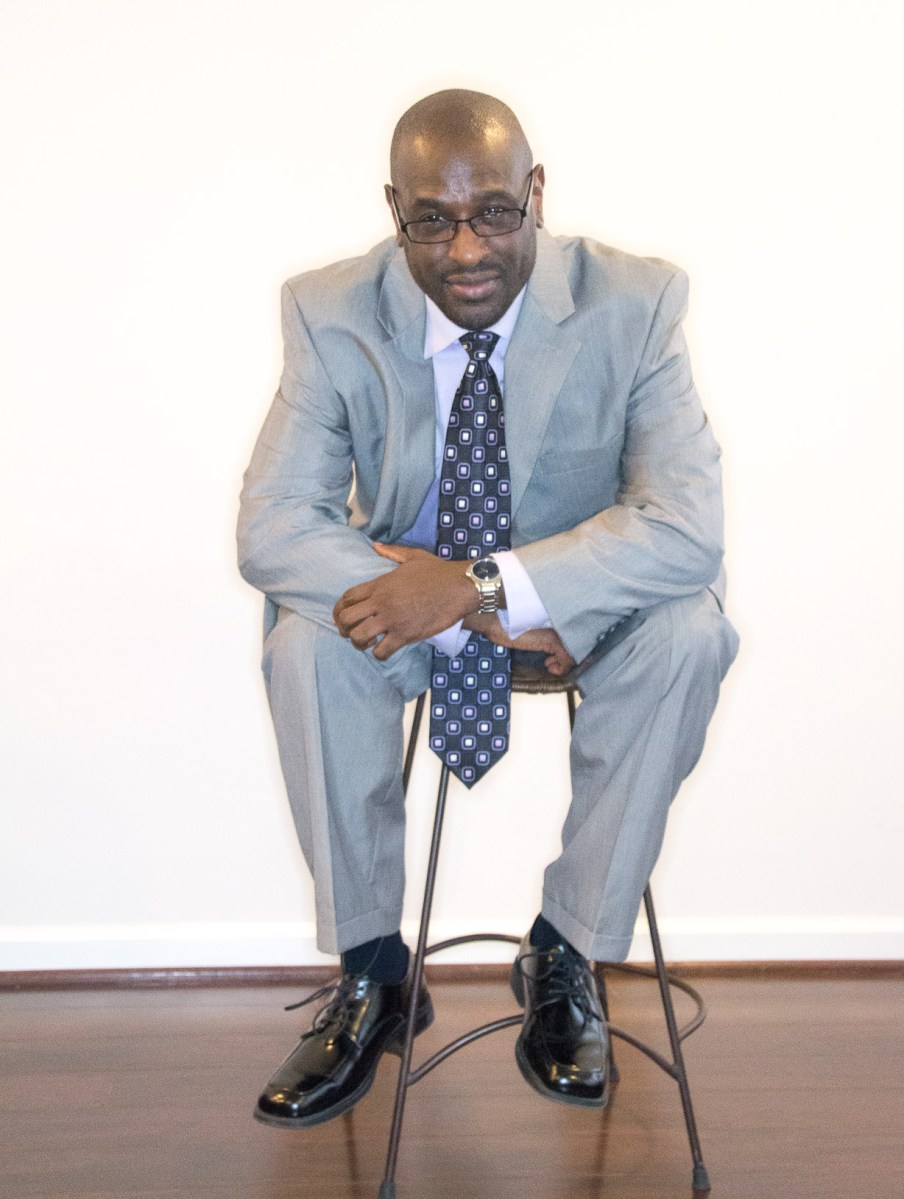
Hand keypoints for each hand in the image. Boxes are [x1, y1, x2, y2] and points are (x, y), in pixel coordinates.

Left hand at [333, 543, 475, 659]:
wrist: (460, 587)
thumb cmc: (439, 571)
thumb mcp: (413, 556)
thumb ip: (392, 552)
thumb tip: (375, 545)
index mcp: (381, 584)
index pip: (347, 597)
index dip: (339, 609)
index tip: (342, 617)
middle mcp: (382, 602)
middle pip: (347, 618)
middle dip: (344, 629)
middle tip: (352, 633)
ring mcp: (392, 619)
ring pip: (359, 637)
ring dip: (359, 643)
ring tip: (368, 643)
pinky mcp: (405, 635)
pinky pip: (381, 651)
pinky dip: (379, 655)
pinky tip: (384, 650)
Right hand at [464, 614, 575, 676]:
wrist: (493, 617)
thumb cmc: (503, 625)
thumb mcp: (523, 633)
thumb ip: (537, 637)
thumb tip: (547, 652)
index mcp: (551, 621)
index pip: (568, 636)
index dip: (564, 652)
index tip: (551, 659)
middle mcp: (557, 625)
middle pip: (574, 644)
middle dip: (564, 658)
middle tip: (550, 664)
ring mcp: (555, 632)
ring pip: (573, 652)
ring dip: (562, 664)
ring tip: (549, 665)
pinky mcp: (551, 640)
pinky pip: (567, 657)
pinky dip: (561, 667)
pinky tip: (549, 666)